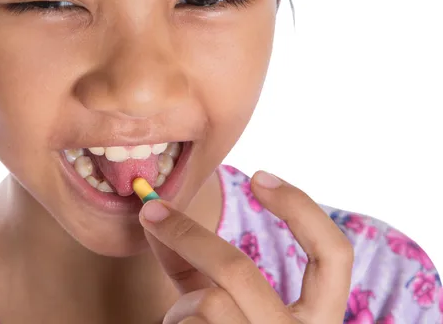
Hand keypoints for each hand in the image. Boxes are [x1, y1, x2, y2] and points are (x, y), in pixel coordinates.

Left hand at [139, 171, 353, 323]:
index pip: (335, 255)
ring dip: (179, 305)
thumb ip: (193, 260)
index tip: (259, 176)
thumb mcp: (218, 300)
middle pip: (238, 270)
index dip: (302, 208)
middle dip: (186, 234)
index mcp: (316, 320)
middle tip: (151, 210)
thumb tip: (154, 212)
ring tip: (182, 322)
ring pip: (207, 302)